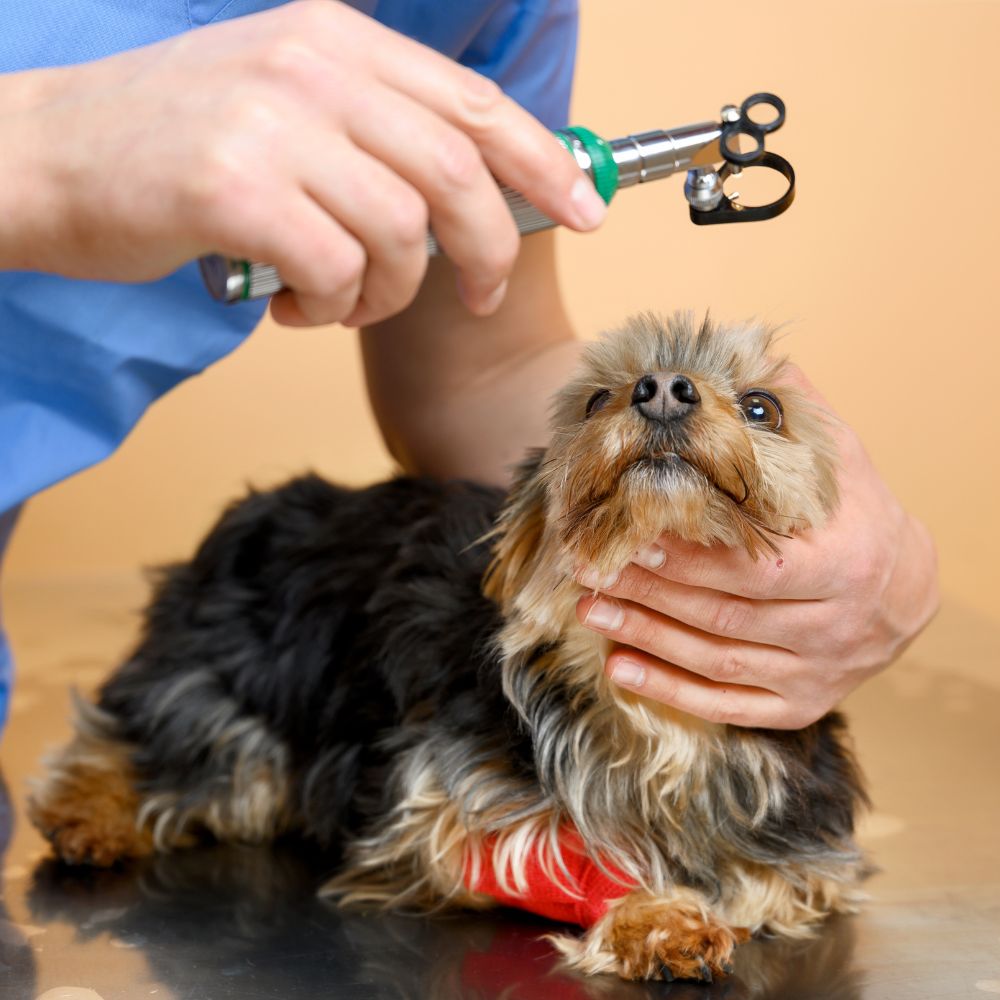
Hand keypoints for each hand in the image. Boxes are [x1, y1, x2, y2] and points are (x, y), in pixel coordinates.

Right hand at [0, 1, 604, 325]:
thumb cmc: (173, 148)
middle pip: (458, 173)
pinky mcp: (236, 188)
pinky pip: (338, 270)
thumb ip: (374, 135)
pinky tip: (298, 306)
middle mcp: (312, 68)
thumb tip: (466, 195)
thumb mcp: (285, 106)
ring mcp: (272, 123)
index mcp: (336, 41)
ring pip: (402, 235)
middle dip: (487, 251)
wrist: (47, 157)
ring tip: (342, 298)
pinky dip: (333, 307)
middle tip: (475, 294)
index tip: (586, 209)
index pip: (473, 104)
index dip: (545, 161)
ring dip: (387, 292)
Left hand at [575, 371, 939, 729]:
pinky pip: (728, 706)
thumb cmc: (856, 513)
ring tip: (589, 609)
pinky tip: (618, 667)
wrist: (906, 588)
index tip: (632, 534)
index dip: (688, 557)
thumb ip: (790, 412)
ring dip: (645, 636)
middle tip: (589, 570)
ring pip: (716, 660)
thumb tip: (742, 355)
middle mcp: (834, 626)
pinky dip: (669, 690)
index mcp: (844, 561)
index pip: (754, 567)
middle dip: (649, 592)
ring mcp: (817, 671)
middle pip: (723, 614)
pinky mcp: (801, 705)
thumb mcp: (837, 456)